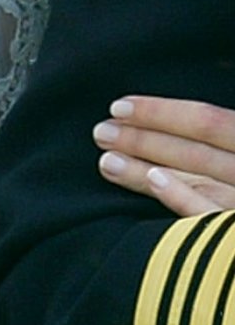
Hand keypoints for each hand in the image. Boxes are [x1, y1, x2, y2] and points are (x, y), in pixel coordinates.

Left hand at [93, 95, 234, 216]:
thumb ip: (223, 136)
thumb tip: (183, 127)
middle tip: (101, 133)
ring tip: (107, 162)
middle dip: (144, 140)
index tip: (119, 107)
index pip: (209, 122)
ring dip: (148, 169)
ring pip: (199, 183)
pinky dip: (186, 197)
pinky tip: (153, 181)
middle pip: (197, 152)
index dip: (162, 112)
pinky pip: (216, 217)